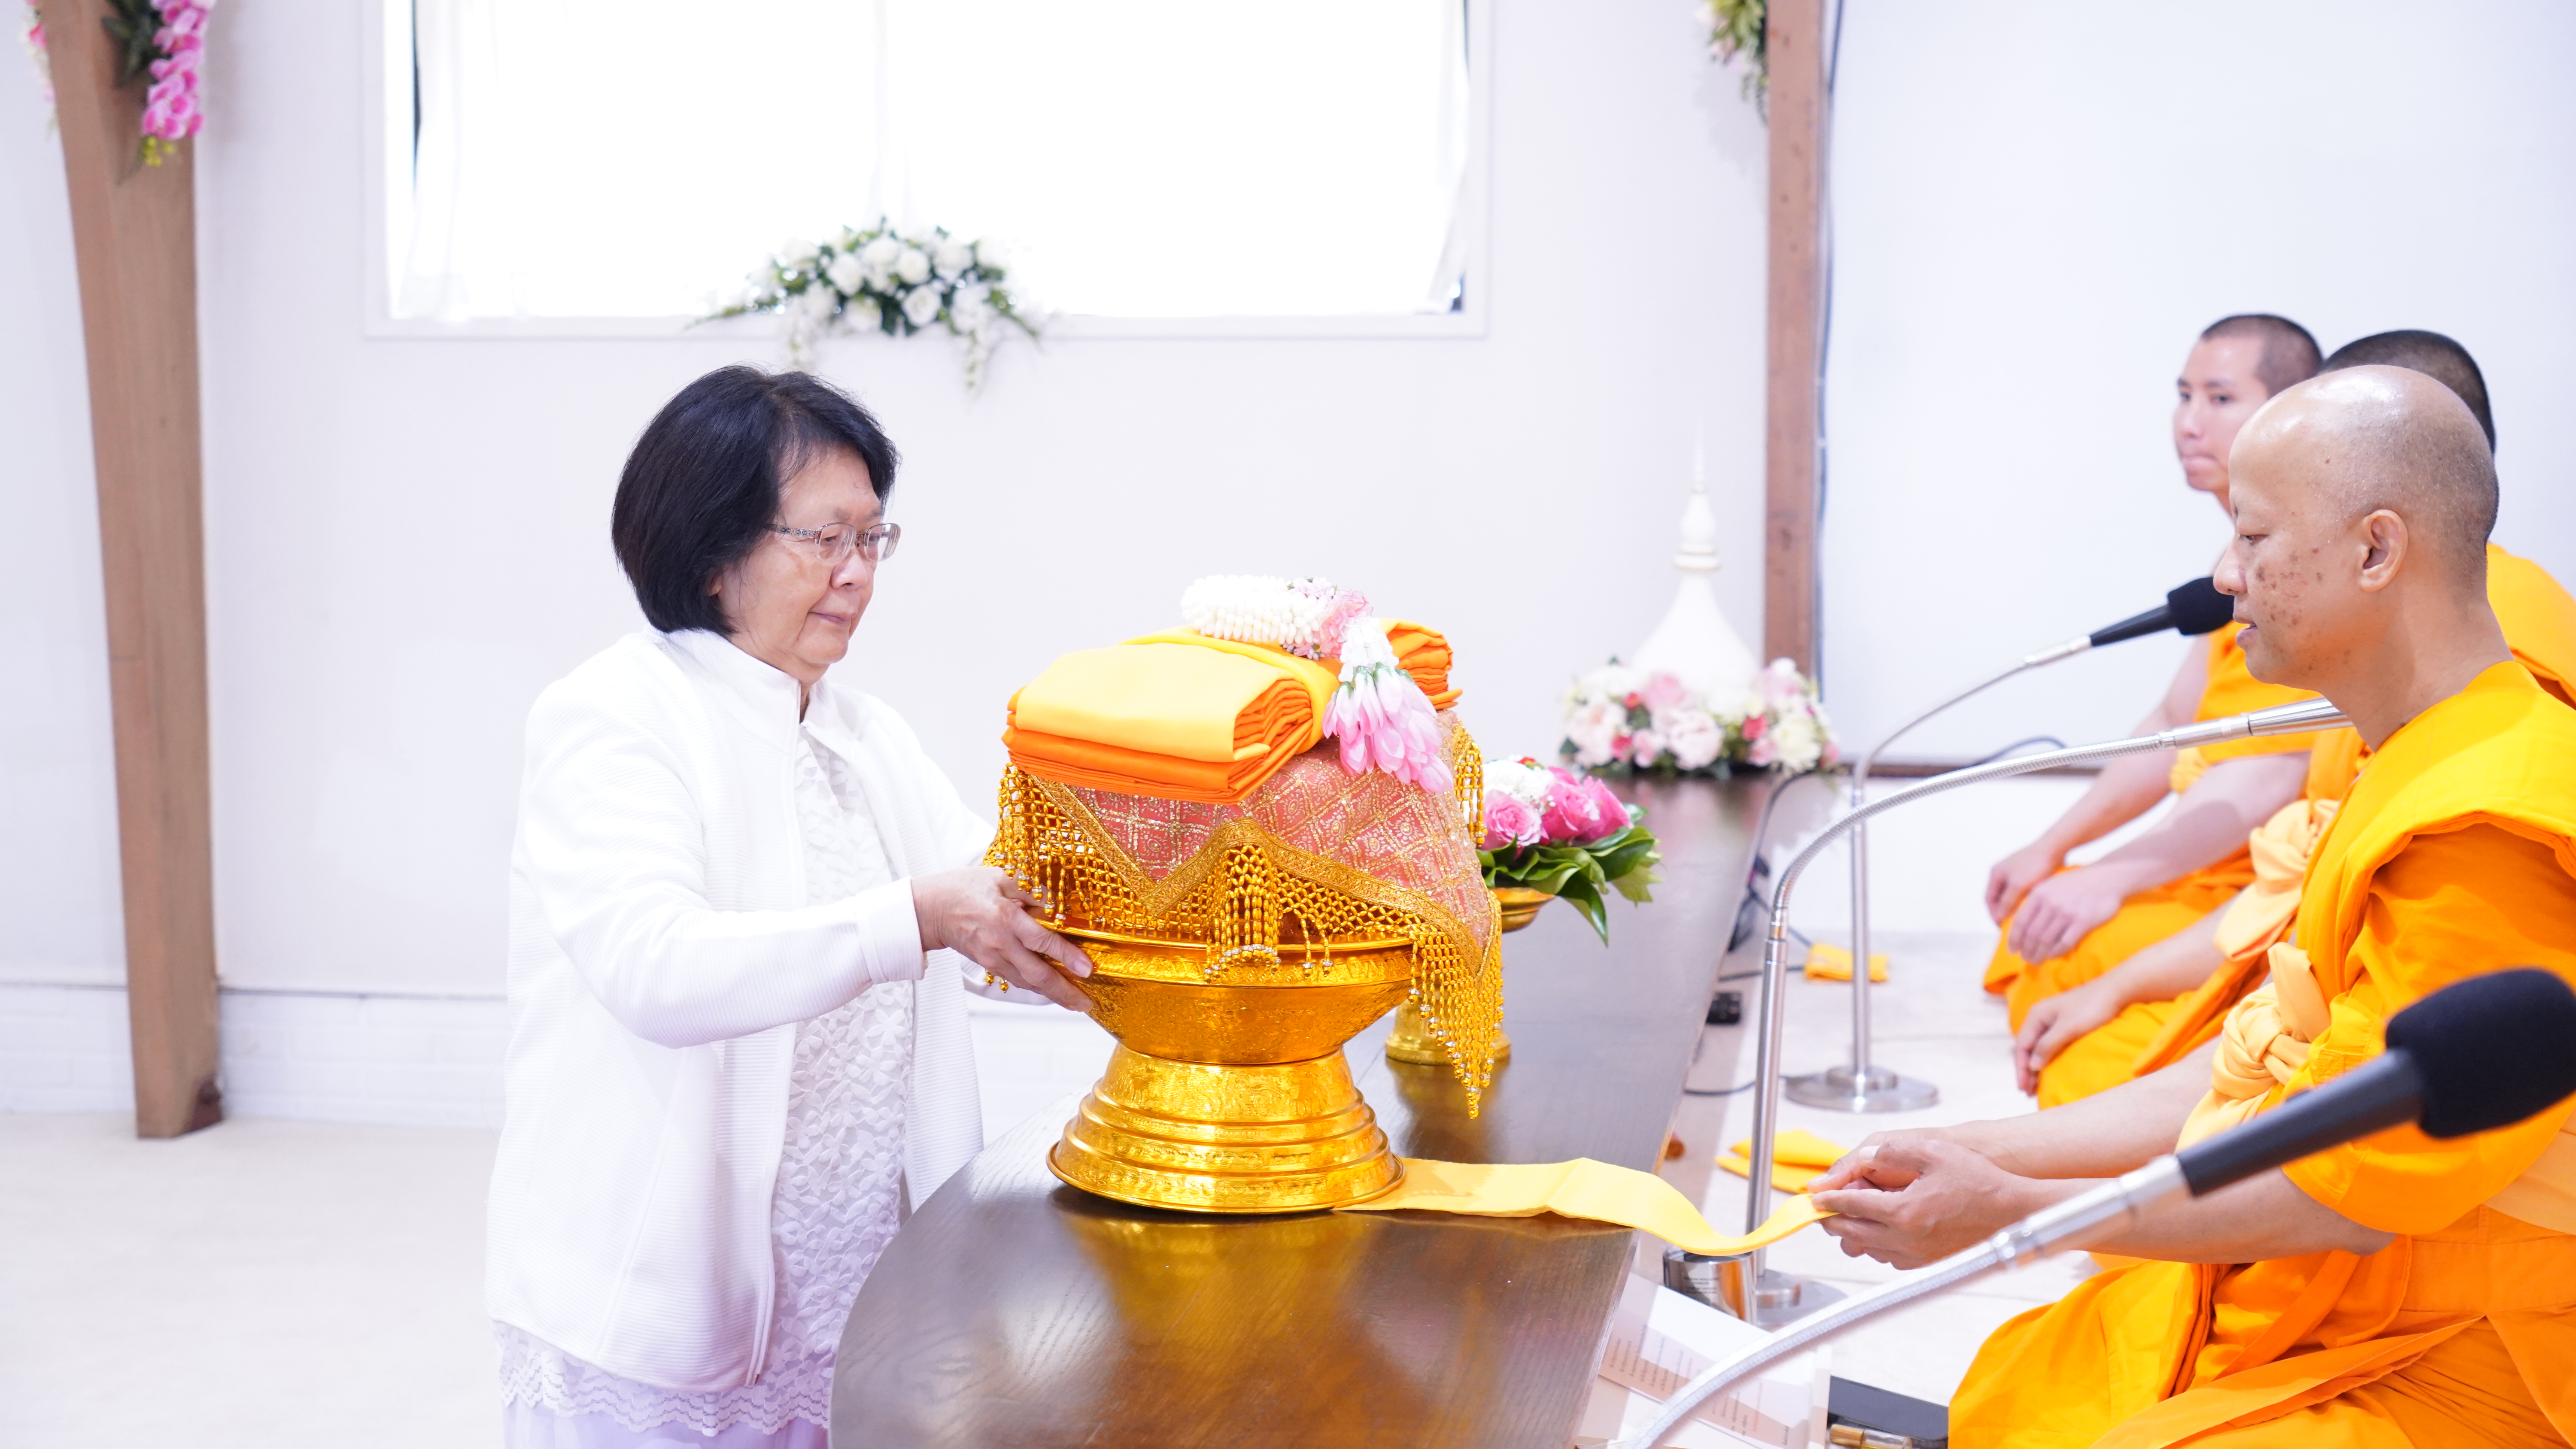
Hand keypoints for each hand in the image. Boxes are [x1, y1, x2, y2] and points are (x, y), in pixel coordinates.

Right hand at [911, 867, 1094, 1011]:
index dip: (1066, 956)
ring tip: (1075, 1001)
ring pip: (1028, 983)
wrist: (931, 909)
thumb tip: (1058, 903)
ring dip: (1053, 995)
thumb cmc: (963, 889)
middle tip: (1086, 1003)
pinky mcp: (989, 965)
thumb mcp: (1000, 877)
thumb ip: (1031, 890)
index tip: (1086, 968)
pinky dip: (1036, 988)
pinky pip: (1017, 980)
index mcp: (1005, 918)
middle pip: (1037, 975)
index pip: (1041, 941)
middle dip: (1065, 992)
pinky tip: (1051, 991)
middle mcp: (1000, 944)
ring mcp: (993, 958)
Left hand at [1808, 1137, 2060, 1268]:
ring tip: (1850, 1216)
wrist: (2013, 1212)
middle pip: (1851, 1234)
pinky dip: (1876, 1245)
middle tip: (1823, 1208)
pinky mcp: (1927, 1264)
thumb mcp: (1932, 1151)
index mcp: (1904, 1211)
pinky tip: (1879, 1228)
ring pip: (1867, 1250)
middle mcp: (1906, 1239)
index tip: (1816, 1195)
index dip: (1829, 1199)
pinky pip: (1889, 1259)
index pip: (1851, 1206)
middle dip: (1832, 1220)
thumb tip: (1861, 1160)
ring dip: (1853, 1234)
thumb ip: (1891, 1152)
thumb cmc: (1977, 1180)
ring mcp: (1917, 1256)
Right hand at [1985, 842, 2063, 924]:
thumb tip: (1998, 918)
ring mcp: (2015, 872)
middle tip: (2012, 926)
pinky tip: (2033, 908)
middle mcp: (2003, 872)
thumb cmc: (2035, 865)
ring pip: (2011, 895)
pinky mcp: (2028, 872)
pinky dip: (2024, 901)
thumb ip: (2007, 902)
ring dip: (2015, 907)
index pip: (1989, 899)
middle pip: (1999, 898)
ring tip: (2023, 920)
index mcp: (1996, 873)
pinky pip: (2022, 891)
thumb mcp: (2018, 886)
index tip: (2002, 927)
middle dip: (2004, 912)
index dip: (1993, 914)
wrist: (2055, 847)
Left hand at [2004, 867, 2129, 963]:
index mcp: (2039, 894)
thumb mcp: (2051, 885)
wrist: (2106, 878)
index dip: (2014, 939)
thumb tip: (2022, 925)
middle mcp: (2050, 903)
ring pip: (2046, 941)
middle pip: (2031, 934)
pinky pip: (2064, 943)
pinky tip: (2053, 955)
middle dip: (2026, 950)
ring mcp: (2067, 912)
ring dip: (2039, 954)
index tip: (2012, 950)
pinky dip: (2056, 952)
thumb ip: (2036, 901)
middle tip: (2026, 959)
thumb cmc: (2076, 884)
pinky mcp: (2083, 921)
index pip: (2020, 922)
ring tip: (2037, 961)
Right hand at [2013, 979, 2121, 1094]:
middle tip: (2028, 1092)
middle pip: (2027, 1048)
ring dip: (2035, 1066)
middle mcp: (2040, 1017)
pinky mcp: (2064, 1024)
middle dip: (2026, 1070)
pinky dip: (2046, 1059)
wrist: (2116, 991)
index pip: (2022, 1046)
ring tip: (2036, 1086)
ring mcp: (2052, 1021)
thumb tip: (2032, 1065)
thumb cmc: (2092, 1008)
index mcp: (2036, 1015)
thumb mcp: (2068, 1028)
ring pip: (2038, 1047)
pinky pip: (2049, 1045)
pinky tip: (2049, 1069)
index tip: (2024, 1089)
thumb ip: (2048, 1045)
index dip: (2021, 1069)